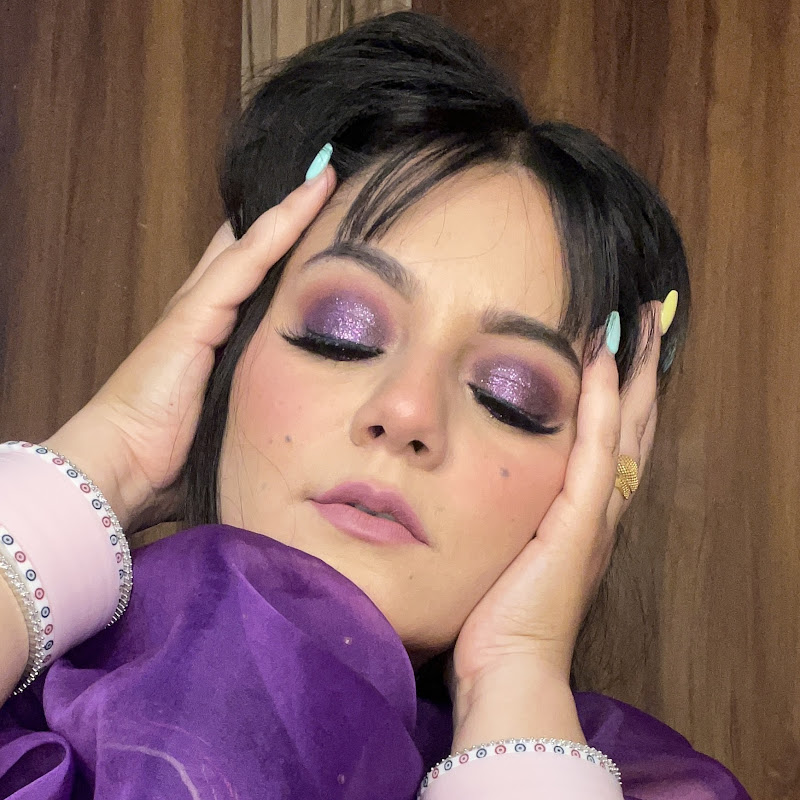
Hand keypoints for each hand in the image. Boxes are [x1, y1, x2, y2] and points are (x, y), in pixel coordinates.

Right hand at [45, 168, 335, 531]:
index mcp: (212, 335)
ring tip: (326, 174)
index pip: (251, 277)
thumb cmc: (170, 456)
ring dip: (289, 209)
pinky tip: (308, 198)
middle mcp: (204, 310)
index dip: (281, 246)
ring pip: (252, 244)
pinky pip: (246, 260)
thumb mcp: (227, 420)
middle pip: (250, 249)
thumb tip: (287, 431)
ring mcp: (196, 308)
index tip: (318, 221)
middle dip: (284, 216)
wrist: (120, 468)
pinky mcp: (194, 315)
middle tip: (326, 180)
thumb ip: (250, 406)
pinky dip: (277, 227)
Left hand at [450, 306, 662, 748]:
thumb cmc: (497, 613)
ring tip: (637, 324)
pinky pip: (599, 451)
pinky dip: (604, 405)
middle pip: (632, 424)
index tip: (619, 344)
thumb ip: (505, 511)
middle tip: (646, 317)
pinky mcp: (581, 523)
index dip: (621, 392)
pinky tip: (602, 363)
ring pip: (626, 429)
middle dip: (640, 371)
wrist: (507, 667)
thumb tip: (470, 471)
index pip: (612, 438)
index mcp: (582, 513)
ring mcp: (595, 514)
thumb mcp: (503, 547)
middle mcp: (600, 508)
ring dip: (632, 374)